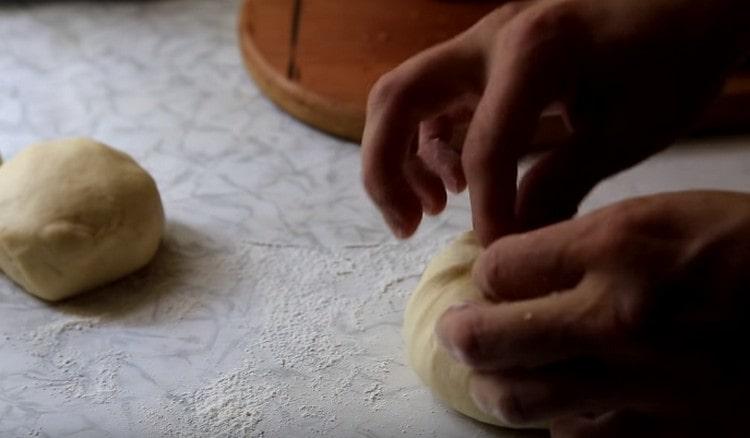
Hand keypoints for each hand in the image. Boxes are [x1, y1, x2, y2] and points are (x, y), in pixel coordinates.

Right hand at [361, 0, 748, 244]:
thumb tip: (511, 240)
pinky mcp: (484, 58)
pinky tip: (456, 182)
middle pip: (398, 98)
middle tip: (407, 226)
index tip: (497, 254)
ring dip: (399, 157)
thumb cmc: (671, 59)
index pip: (486, 146)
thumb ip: (561, 183)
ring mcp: (481, 44)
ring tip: (432, 209)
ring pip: (403, 96)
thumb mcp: (627, 131)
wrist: (685, 6)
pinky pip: (433, 100)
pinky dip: (428, 144)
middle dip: (385, 170)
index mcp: (535, 52)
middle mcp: (491, 38)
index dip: (487, 209)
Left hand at [436, 191, 749, 436]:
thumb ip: (588, 240)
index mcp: (619, 248)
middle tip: (457, 329)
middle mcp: (619, 318)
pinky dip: (558, 420)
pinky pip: (576, 436)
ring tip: (494, 372)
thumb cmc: (749, 249)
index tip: (491, 278)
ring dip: (496, 383)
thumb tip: (519, 266)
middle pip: (488, 336)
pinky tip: (564, 403)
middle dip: (461, 331)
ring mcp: (641, 384)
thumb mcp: (667, 214)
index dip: (485, 272)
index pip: (498, 267)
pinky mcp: (667, 434)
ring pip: (520, 398)